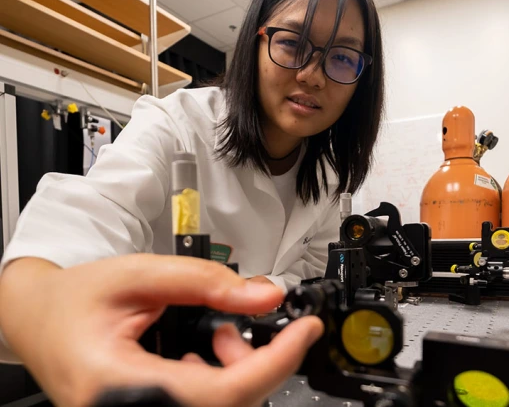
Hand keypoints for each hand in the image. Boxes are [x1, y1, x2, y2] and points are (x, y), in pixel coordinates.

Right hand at [0, 254, 323, 406]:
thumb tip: (264, 295)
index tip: (306, 332)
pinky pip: (202, 406)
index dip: (274, 363)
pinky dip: (218, 378)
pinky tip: (201, 350)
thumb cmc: (74, 299)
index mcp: (122, 384)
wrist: (40, 319)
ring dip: (237, 371)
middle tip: (249, 322)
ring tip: (218, 332)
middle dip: (256, 363)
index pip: (222, 392)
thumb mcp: (138, 275)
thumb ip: (205, 282)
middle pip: (228, 406)